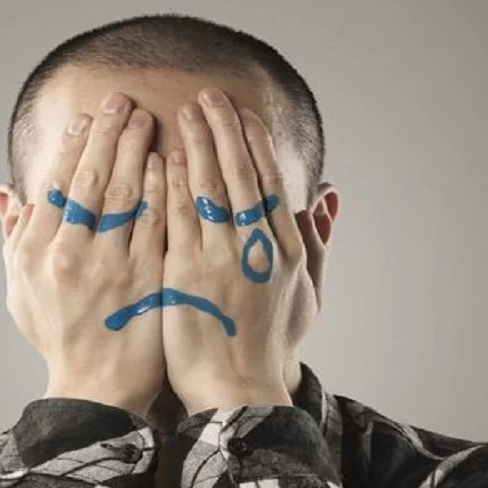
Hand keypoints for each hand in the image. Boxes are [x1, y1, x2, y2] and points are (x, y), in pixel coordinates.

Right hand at [3, 92, 166, 416]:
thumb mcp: (20, 292)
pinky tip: (170, 164)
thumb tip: (8, 193)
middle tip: (123, 100)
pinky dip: (163, 191)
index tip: (88, 117)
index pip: (55, 186)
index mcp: (36, 255)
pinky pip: (157, 226)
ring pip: (126, 197)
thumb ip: (15, 238)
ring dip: (137, 151)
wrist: (96, 390)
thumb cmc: (59, 337)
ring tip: (147, 119)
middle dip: (108, 135)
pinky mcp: (148, 283)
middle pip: (91, 181)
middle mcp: (70, 257)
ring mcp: (111, 270)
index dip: (73, 146)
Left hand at [161, 88, 319, 413]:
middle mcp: (256, 250)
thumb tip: (327, 196)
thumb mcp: (307, 295)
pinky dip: (169, 186)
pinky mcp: (184, 277)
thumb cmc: (270, 346)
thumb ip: (317, 242)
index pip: (270, 183)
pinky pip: (175, 220)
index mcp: (286, 251)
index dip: (255, 144)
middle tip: (208, 95)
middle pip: (239, 176)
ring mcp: (219, 261)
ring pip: (206, 190)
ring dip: (194, 146)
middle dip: (223, 130)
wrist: (238, 391)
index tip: (242, 113)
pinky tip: (160, 159)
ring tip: (184, 112)